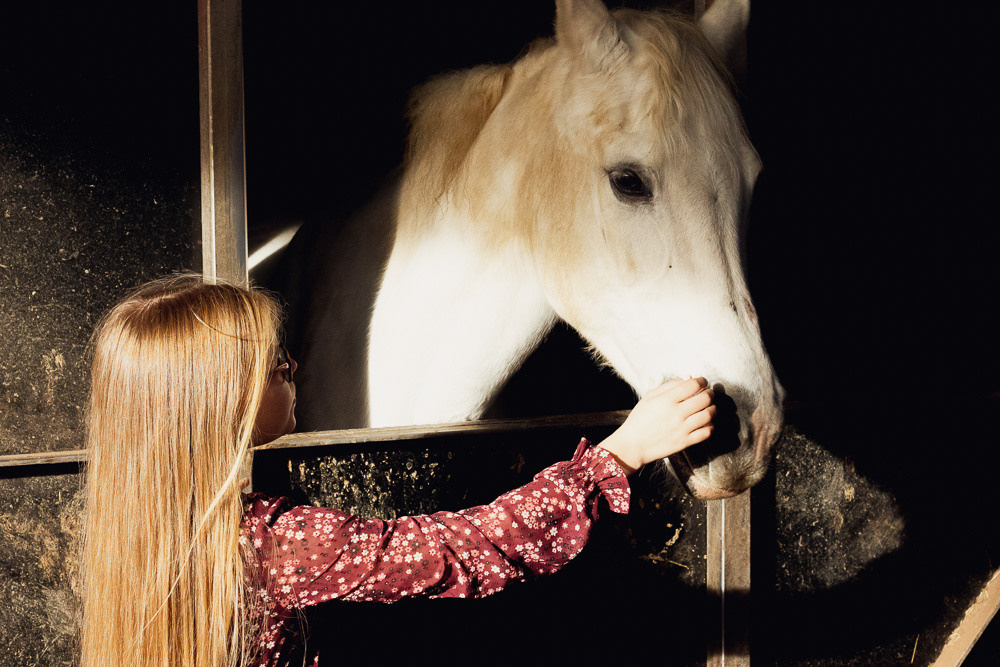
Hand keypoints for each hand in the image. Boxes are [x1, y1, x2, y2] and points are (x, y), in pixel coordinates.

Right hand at [599, 377, 715, 475]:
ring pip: (708, 415)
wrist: (633, 445)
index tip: (702, 381)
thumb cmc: (639, 420)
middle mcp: (675, 413)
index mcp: (666, 400)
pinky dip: (710, 426)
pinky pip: (706, 433)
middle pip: (704, 399)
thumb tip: (687, 379)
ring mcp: (681, 429)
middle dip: (709, 393)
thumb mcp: (648, 398)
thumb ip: (668, 386)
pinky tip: (706, 423)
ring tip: (710, 407)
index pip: (692, 385)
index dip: (701, 380)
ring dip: (713, 409)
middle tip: (708, 393)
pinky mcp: (684, 442)